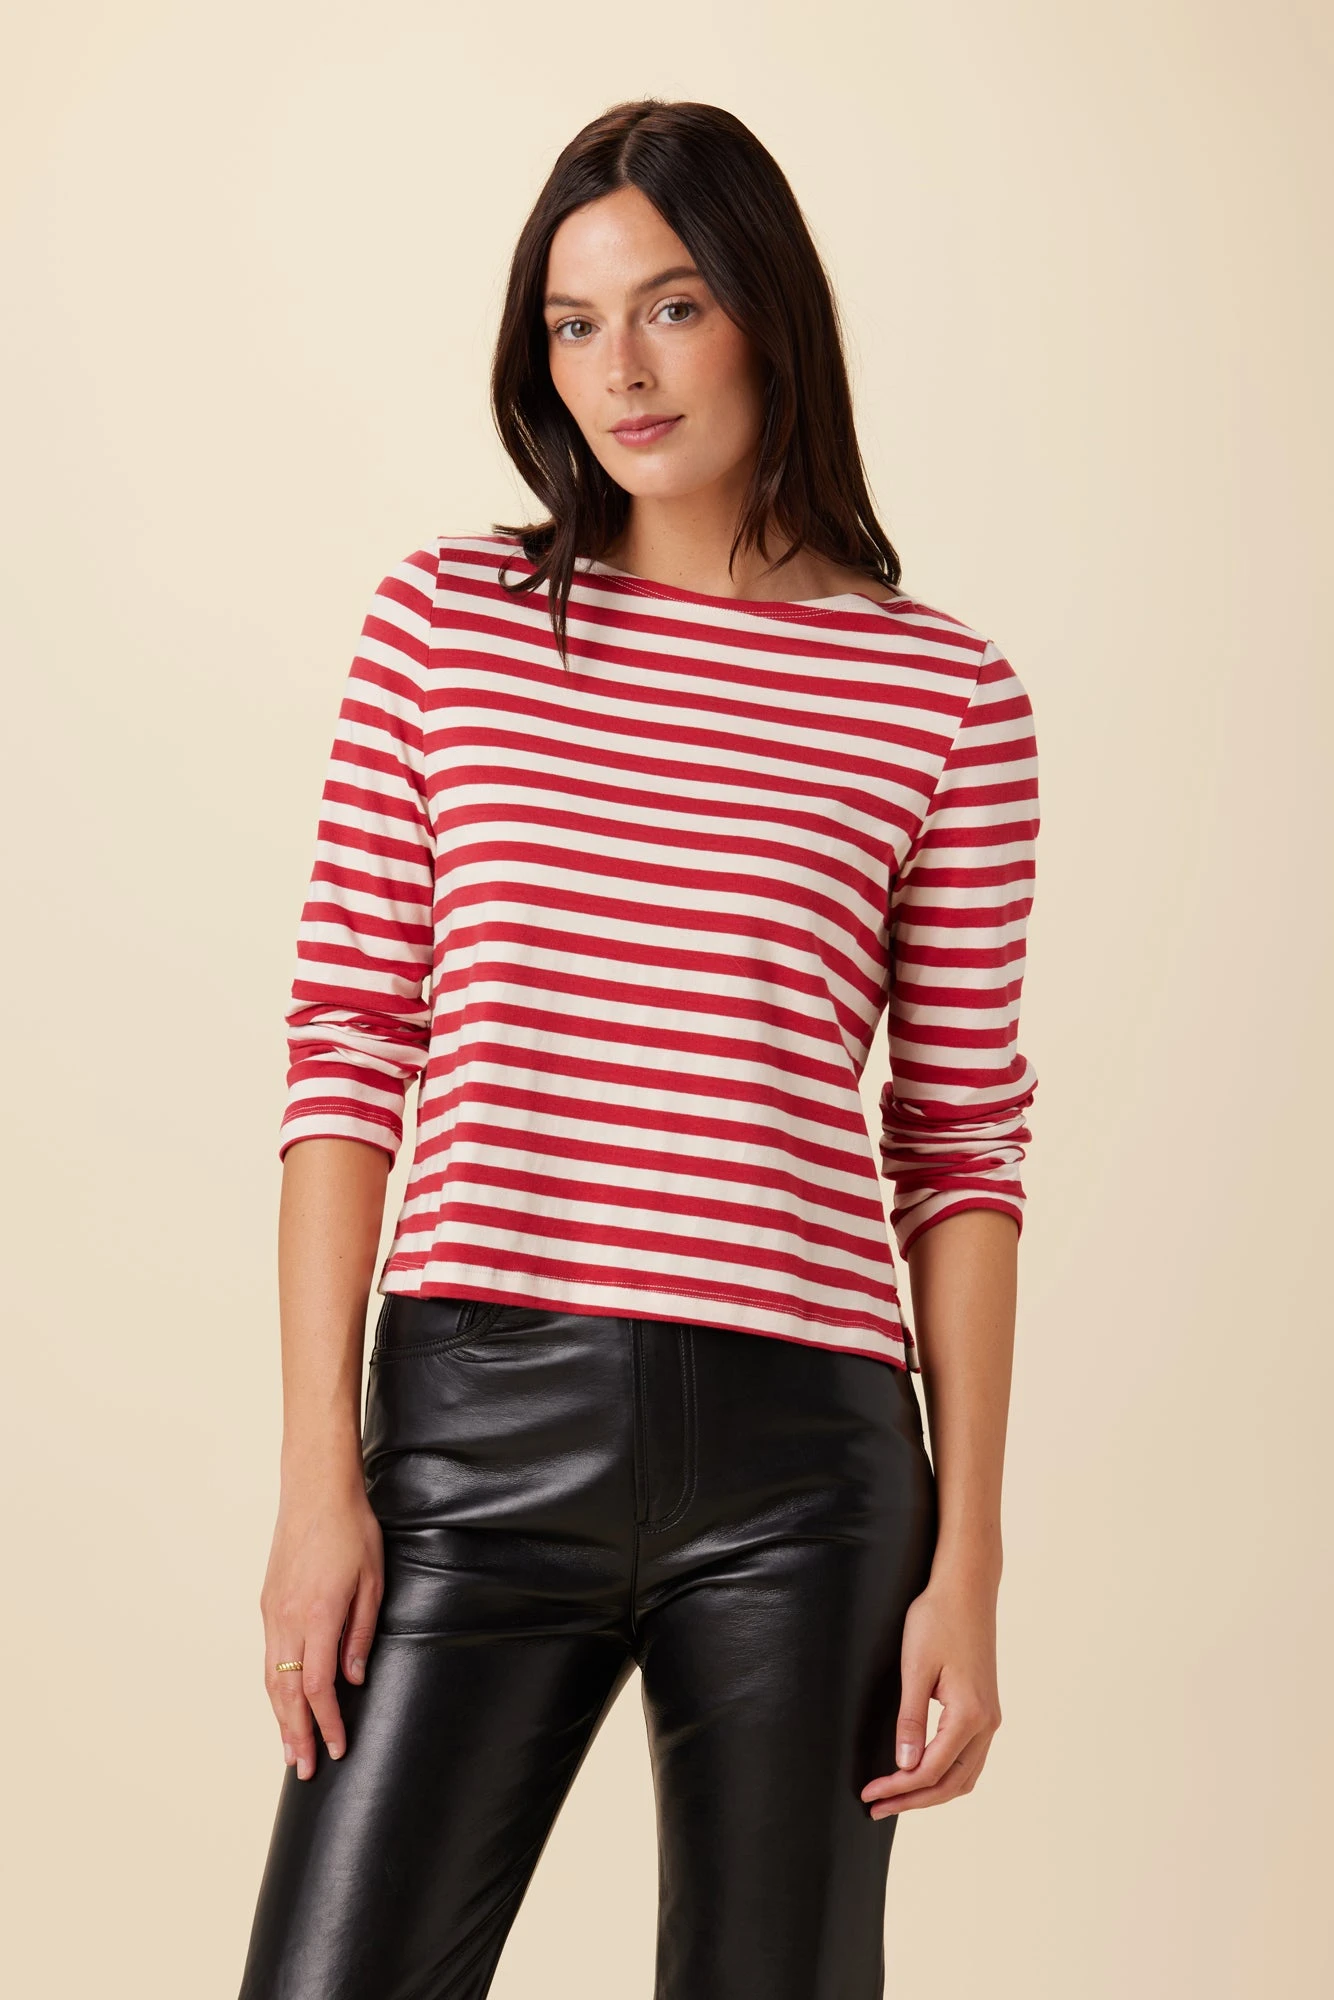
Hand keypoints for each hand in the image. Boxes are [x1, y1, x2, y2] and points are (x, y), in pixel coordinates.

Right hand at [259, 1479, 383, 1779]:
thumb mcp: (372, 1580)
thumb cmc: (352, 1529)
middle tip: (303, 1771)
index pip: (317, 1686)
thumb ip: (360, 1633)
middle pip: (286, 1692)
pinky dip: (273, 1689)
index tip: (336, 1749)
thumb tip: (352, 1679)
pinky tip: (280, 1704)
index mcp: (319, 1615)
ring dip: (279, 1718)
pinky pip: (268, 1657)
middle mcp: (288, 1619)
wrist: (316, 1490)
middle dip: (295, 1735)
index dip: (326, 1723)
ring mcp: (273, 1612)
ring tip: (288, 1750)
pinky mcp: (268, 1603)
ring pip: (270, 1678)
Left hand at [860, 1569, 1001, 1816]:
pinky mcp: (986, 1708)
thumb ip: (911, 1719)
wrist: (967, 1587)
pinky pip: (969, 1757)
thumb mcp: (916, 1668)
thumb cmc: (938, 1619)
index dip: (899, 1788)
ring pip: (965, 1775)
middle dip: (914, 1799)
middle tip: (876, 1807)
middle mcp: (988, 1722)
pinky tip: (922, 1772)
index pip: (932, 1769)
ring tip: (897, 1797)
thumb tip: (905, 1765)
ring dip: (932, 1790)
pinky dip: (947, 1774)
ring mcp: (990, 1717)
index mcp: (970, 1714)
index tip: (869, 1794)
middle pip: (952, 1782)